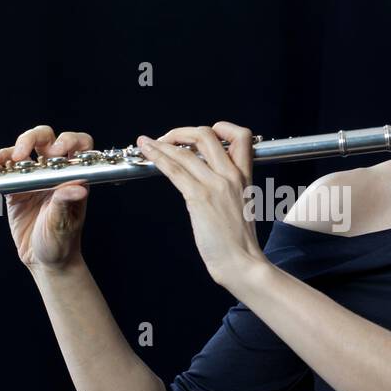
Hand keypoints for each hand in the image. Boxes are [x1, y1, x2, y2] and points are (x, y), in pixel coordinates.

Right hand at [0, 125, 92, 271]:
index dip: (68, 141)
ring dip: (5, 153)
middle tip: (20, 153)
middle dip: (30, 139)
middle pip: (44, 139)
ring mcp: (32, 178)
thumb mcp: (64, 224)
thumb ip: (66, 203)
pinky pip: (0, 172)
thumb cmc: (62, 242)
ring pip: (19, 153)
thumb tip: (79, 188)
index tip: (54, 151)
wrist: (43, 260)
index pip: (77, 145)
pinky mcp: (14, 188)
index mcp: (72, 176)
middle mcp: (53, 172)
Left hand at [136, 122, 267, 288]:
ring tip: (146, 143)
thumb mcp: (242, 206)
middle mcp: (231, 175)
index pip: (241, 136)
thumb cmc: (238, 242)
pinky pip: (175, 170)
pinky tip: (147, 154)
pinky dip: (157, 158)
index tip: (204, 135)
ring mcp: (216, 185)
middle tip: (167, 139)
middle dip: (181, 132)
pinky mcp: (200, 198)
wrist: (242, 262)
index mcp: (244, 176)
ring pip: (185, 151)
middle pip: (206, 135)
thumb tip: (207, 179)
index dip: (222, 128)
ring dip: (161, 143)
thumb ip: (229, 188)